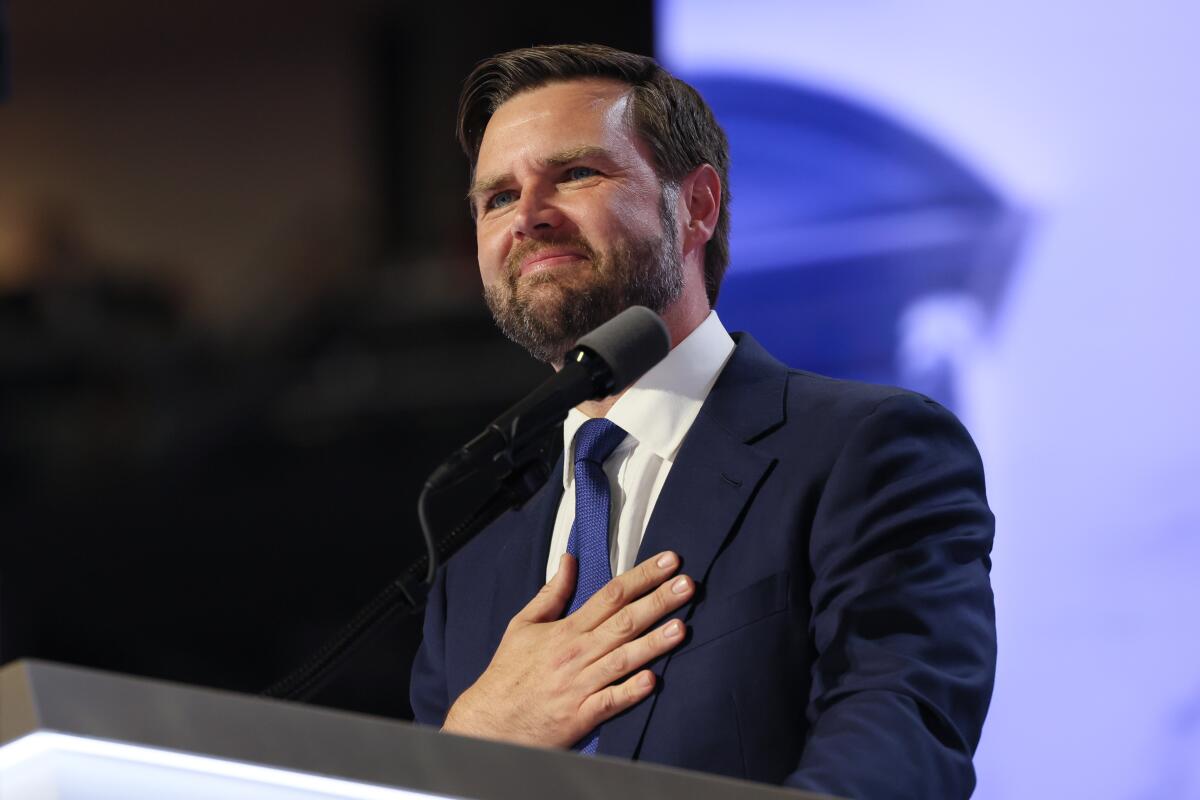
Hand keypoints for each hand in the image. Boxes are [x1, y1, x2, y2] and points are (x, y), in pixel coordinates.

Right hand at [441, 550, 693, 748]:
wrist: (490, 721)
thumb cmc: (508, 673)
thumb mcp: (523, 625)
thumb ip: (551, 593)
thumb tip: (569, 559)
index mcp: (567, 630)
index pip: (611, 595)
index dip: (642, 576)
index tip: (669, 562)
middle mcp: (577, 654)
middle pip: (624, 622)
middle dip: (658, 602)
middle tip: (688, 585)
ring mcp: (580, 685)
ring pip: (623, 659)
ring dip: (653, 643)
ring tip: (682, 627)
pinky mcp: (581, 715)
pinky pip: (610, 701)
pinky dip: (630, 691)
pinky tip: (653, 680)